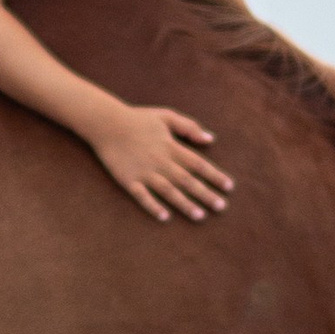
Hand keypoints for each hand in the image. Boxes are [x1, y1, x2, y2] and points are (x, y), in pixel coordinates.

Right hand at [90, 102, 233, 222]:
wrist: (105, 122)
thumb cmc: (138, 119)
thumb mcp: (166, 116)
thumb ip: (189, 127)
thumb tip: (210, 138)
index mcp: (171, 146)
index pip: (198, 163)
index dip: (215, 175)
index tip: (229, 187)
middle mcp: (160, 161)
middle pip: (187, 180)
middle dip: (205, 194)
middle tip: (221, 207)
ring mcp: (144, 171)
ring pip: (168, 190)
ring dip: (184, 204)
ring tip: (200, 216)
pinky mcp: (128, 180)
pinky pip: (142, 196)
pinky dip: (153, 206)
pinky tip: (164, 217)